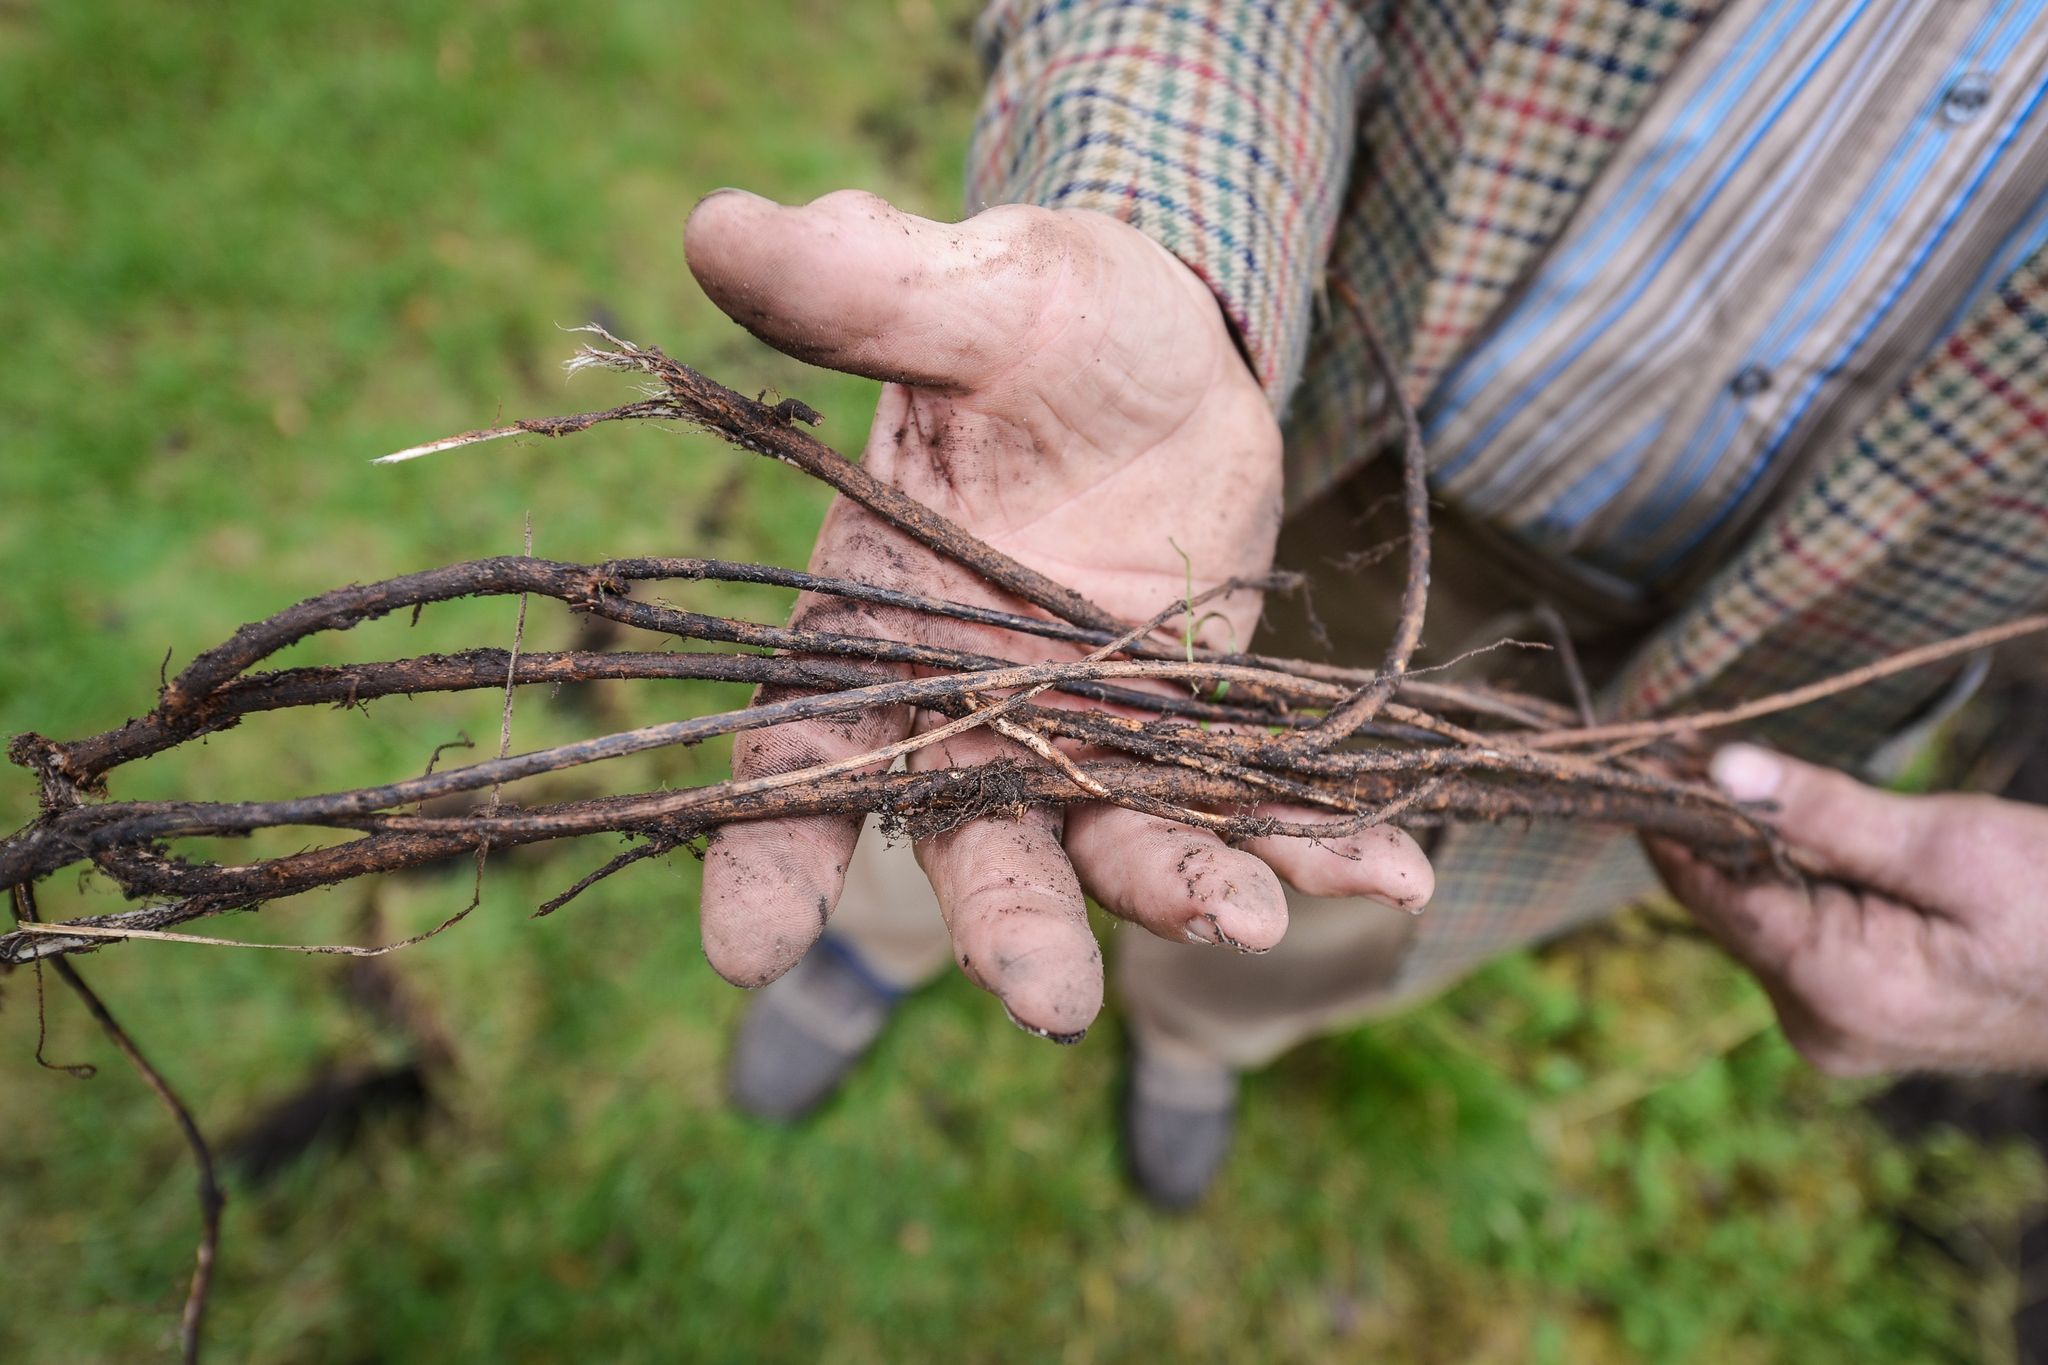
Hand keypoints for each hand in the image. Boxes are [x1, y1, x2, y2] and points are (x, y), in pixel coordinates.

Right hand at [682, 188, 1432, 1038]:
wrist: (1165, 346)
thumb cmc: (1040, 320)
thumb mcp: (975, 294)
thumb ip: (866, 288)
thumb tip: (722, 223)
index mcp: (870, 634)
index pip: (793, 758)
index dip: (761, 857)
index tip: (752, 951)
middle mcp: (965, 713)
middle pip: (968, 840)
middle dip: (1006, 922)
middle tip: (1051, 997)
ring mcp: (1084, 735)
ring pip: (1115, 843)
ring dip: (1178, 891)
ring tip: (1252, 918)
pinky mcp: (1192, 731)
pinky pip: (1248, 804)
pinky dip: (1312, 845)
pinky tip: (1392, 870)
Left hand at [1650, 743, 2047, 1074]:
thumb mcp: (1951, 844)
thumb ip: (1826, 811)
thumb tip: (1720, 767)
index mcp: (1834, 988)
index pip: (1706, 888)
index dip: (1671, 810)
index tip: (1644, 741)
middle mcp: (1819, 1023)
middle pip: (1727, 903)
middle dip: (1710, 822)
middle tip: (1687, 738)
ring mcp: (1839, 1028)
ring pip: (1760, 915)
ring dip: (1753, 846)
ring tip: (1734, 768)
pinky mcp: (1863, 1014)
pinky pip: (1799, 934)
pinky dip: (1793, 878)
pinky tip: (1799, 829)